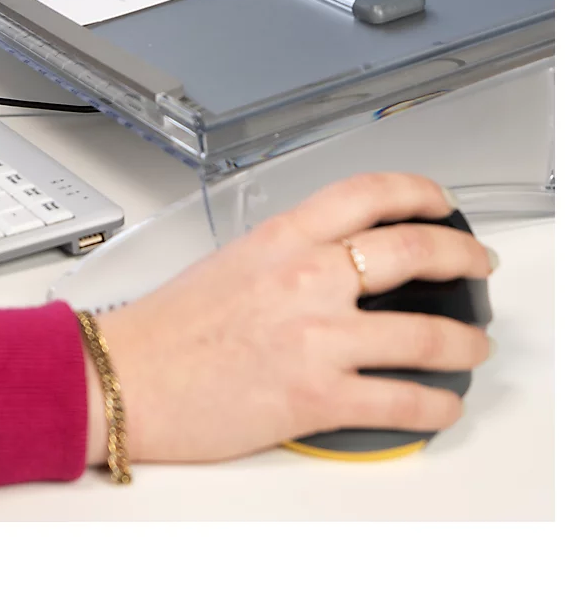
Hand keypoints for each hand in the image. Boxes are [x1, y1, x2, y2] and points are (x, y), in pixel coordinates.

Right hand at [83, 173, 496, 464]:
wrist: (121, 379)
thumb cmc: (160, 331)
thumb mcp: (224, 266)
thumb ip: (282, 258)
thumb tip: (325, 266)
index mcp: (279, 240)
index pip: (368, 194)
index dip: (419, 192)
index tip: (440, 203)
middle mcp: (305, 280)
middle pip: (415, 251)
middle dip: (465, 257)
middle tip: (477, 266)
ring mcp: (316, 338)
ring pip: (427, 334)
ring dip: (465, 343)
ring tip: (472, 347)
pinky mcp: (316, 396)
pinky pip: (403, 400)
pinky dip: (436, 405)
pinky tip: (440, 404)